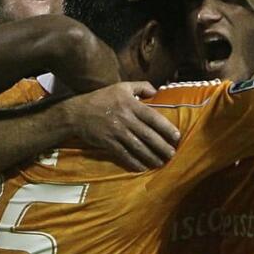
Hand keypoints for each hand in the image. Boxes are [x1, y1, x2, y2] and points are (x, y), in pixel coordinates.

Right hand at [60, 82, 178, 171]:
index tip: (177, 137)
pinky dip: (134, 162)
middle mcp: (125, 119)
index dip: (166, 128)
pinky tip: (143, 167)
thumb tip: (156, 90)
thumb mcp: (121, 87)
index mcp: (131, 105)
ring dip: (151, 156)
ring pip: (138, 147)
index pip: (153, 117)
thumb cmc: (101, 98)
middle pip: (148, 135)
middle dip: (162, 146)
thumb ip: (140, 86)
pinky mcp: (108, 142)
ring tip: (161, 163)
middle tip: (172, 154)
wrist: (77, 113)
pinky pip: (124, 154)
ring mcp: (116, 132)